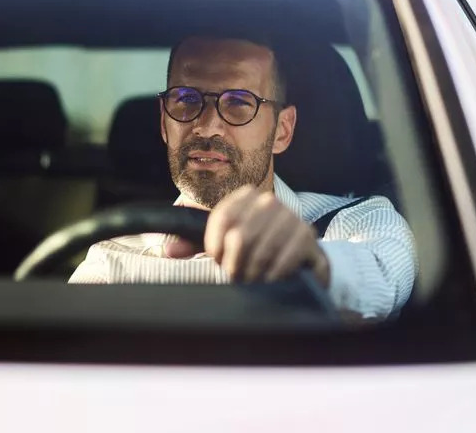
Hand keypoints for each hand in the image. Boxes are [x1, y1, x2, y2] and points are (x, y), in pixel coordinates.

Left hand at [202, 185, 329, 284]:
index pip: (222, 219)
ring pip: (260, 252)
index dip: (216, 246)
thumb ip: (194, 244)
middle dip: (235, 265)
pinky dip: (272, 277)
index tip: (219, 259)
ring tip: (253, 279)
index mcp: (246, 196)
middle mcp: (269, 201)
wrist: (299, 258)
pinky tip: (271, 279)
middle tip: (238, 275)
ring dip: (253, 274)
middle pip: (239, 238)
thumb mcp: (224, 243)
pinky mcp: (307, 236)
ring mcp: (291, 217)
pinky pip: (281, 261)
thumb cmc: (256, 249)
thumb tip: (168, 249)